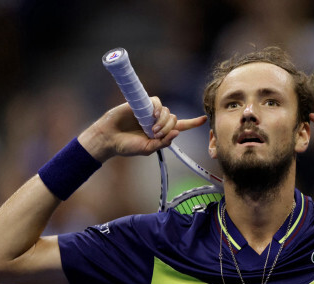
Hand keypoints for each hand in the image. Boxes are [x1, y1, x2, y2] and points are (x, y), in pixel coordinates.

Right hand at [78, 96, 206, 161]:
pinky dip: (158, 109)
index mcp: (161, 132)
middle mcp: (157, 121)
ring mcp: (150, 112)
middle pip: (174, 119)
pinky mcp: (142, 104)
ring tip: (151, 129)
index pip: (180, 126)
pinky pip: (157, 102)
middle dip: (169, 128)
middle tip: (156, 134)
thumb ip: (162, 143)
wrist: (109, 138)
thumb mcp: (146, 149)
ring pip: (167, 111)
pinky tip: (151, 117)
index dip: (193, 123)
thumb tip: (177, 133)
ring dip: (163, 121)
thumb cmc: (127, 146)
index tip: (204, 120)